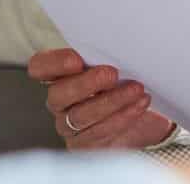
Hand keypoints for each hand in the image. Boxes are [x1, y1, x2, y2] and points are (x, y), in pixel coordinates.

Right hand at [27, 48, 173, 149]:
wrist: (148, 121)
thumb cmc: (127, 86)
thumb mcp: (120, 67)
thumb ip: (110, 57)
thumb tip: (122, 44)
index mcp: (62, 76)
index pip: (41, 67)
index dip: (53, 63)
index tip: (76, 60)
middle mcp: (61, 102)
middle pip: (58, 94)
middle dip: (86, 84)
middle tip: (112, 74)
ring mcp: (70, 126)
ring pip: (80, 115)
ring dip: (111, 100)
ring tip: (136, 90)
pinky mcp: (86, 145)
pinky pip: (99, 133)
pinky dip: (123, 116)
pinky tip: (139, 105)